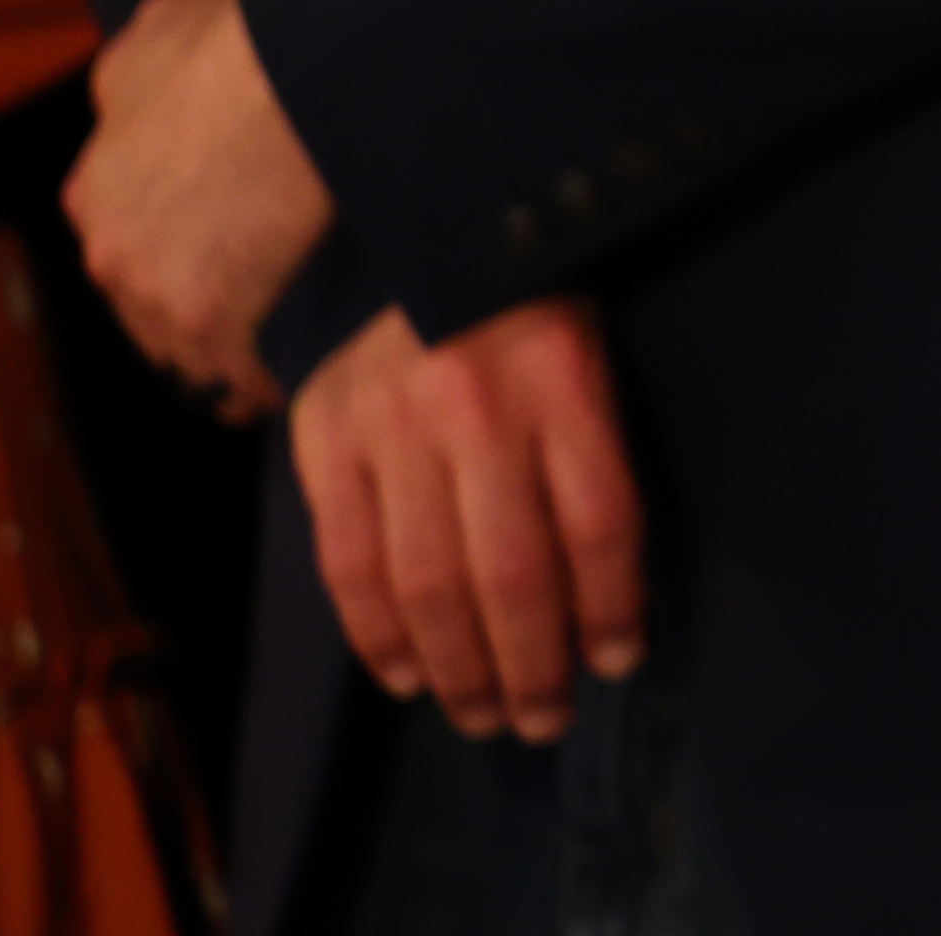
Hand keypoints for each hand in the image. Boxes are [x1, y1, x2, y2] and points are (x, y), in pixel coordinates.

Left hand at [64, 0, 337, 415]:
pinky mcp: (213, 326)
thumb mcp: (163, 26)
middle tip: (271, 287)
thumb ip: (138, 75)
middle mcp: (107, 249)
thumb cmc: (244, 34)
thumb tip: (139, 93)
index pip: (129, 238)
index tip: (230, 239)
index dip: (182, 240)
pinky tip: (307, 362)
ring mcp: (155, 295)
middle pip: (153, 301)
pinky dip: (270, 373)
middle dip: (203, 299)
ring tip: (295, 336)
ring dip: (234, 347)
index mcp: (94, 187)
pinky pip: (242, 375)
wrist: (303, 66)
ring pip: (190, 350)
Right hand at [292, 297, 646, 741]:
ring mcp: (389, 425)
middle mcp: (475, 405)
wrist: (410, 219)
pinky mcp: (322, 439)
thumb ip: (591, 445)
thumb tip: (605, 588)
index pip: (599, 521)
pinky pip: (348, 563)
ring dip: (457, 670)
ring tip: (485, 717)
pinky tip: (407, 677)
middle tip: (544, 722)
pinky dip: (377, 635)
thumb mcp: (587, 340)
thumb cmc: (526, 293)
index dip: (610, 607)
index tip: (618, 662)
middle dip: (532, 666)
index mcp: (563, 373)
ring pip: (426, 584)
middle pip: (512, 572)